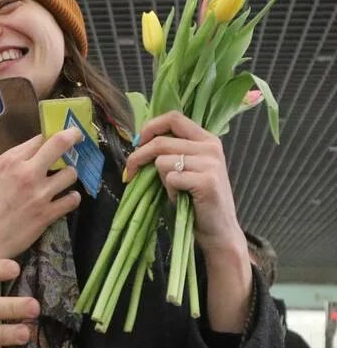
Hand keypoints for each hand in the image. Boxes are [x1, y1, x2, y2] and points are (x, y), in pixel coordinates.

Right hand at [0, 128, 83, 261]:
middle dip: (72, 137)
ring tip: (63, 180)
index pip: (37, 139)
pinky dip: (71, 199)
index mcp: (8, 162)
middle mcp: (27, 173)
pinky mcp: (47, 214)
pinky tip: (66, 200)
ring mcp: (40, 194)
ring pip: (71, 173)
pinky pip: (72, 200)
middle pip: (60, 144)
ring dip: (68, 175)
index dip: (47, 138)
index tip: (53, 138)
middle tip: (77, 137)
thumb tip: (11, 168)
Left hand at [125, 111, 245, 257]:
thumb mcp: (186, 169)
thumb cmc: (196, 200)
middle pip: (161, 141)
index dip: (150, 127)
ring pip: (163, 161)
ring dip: (160, 179)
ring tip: (174, 191)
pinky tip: (181, 198)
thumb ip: (171, 152)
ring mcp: (211, 163)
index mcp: (207, 139)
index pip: (174, 118)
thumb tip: (140, 143)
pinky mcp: (207, 180)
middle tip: (130, 172)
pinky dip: (169, 190)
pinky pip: (171, 178)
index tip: (138, 143)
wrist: (218, 230)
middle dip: (138, 157)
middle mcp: (211, 147)